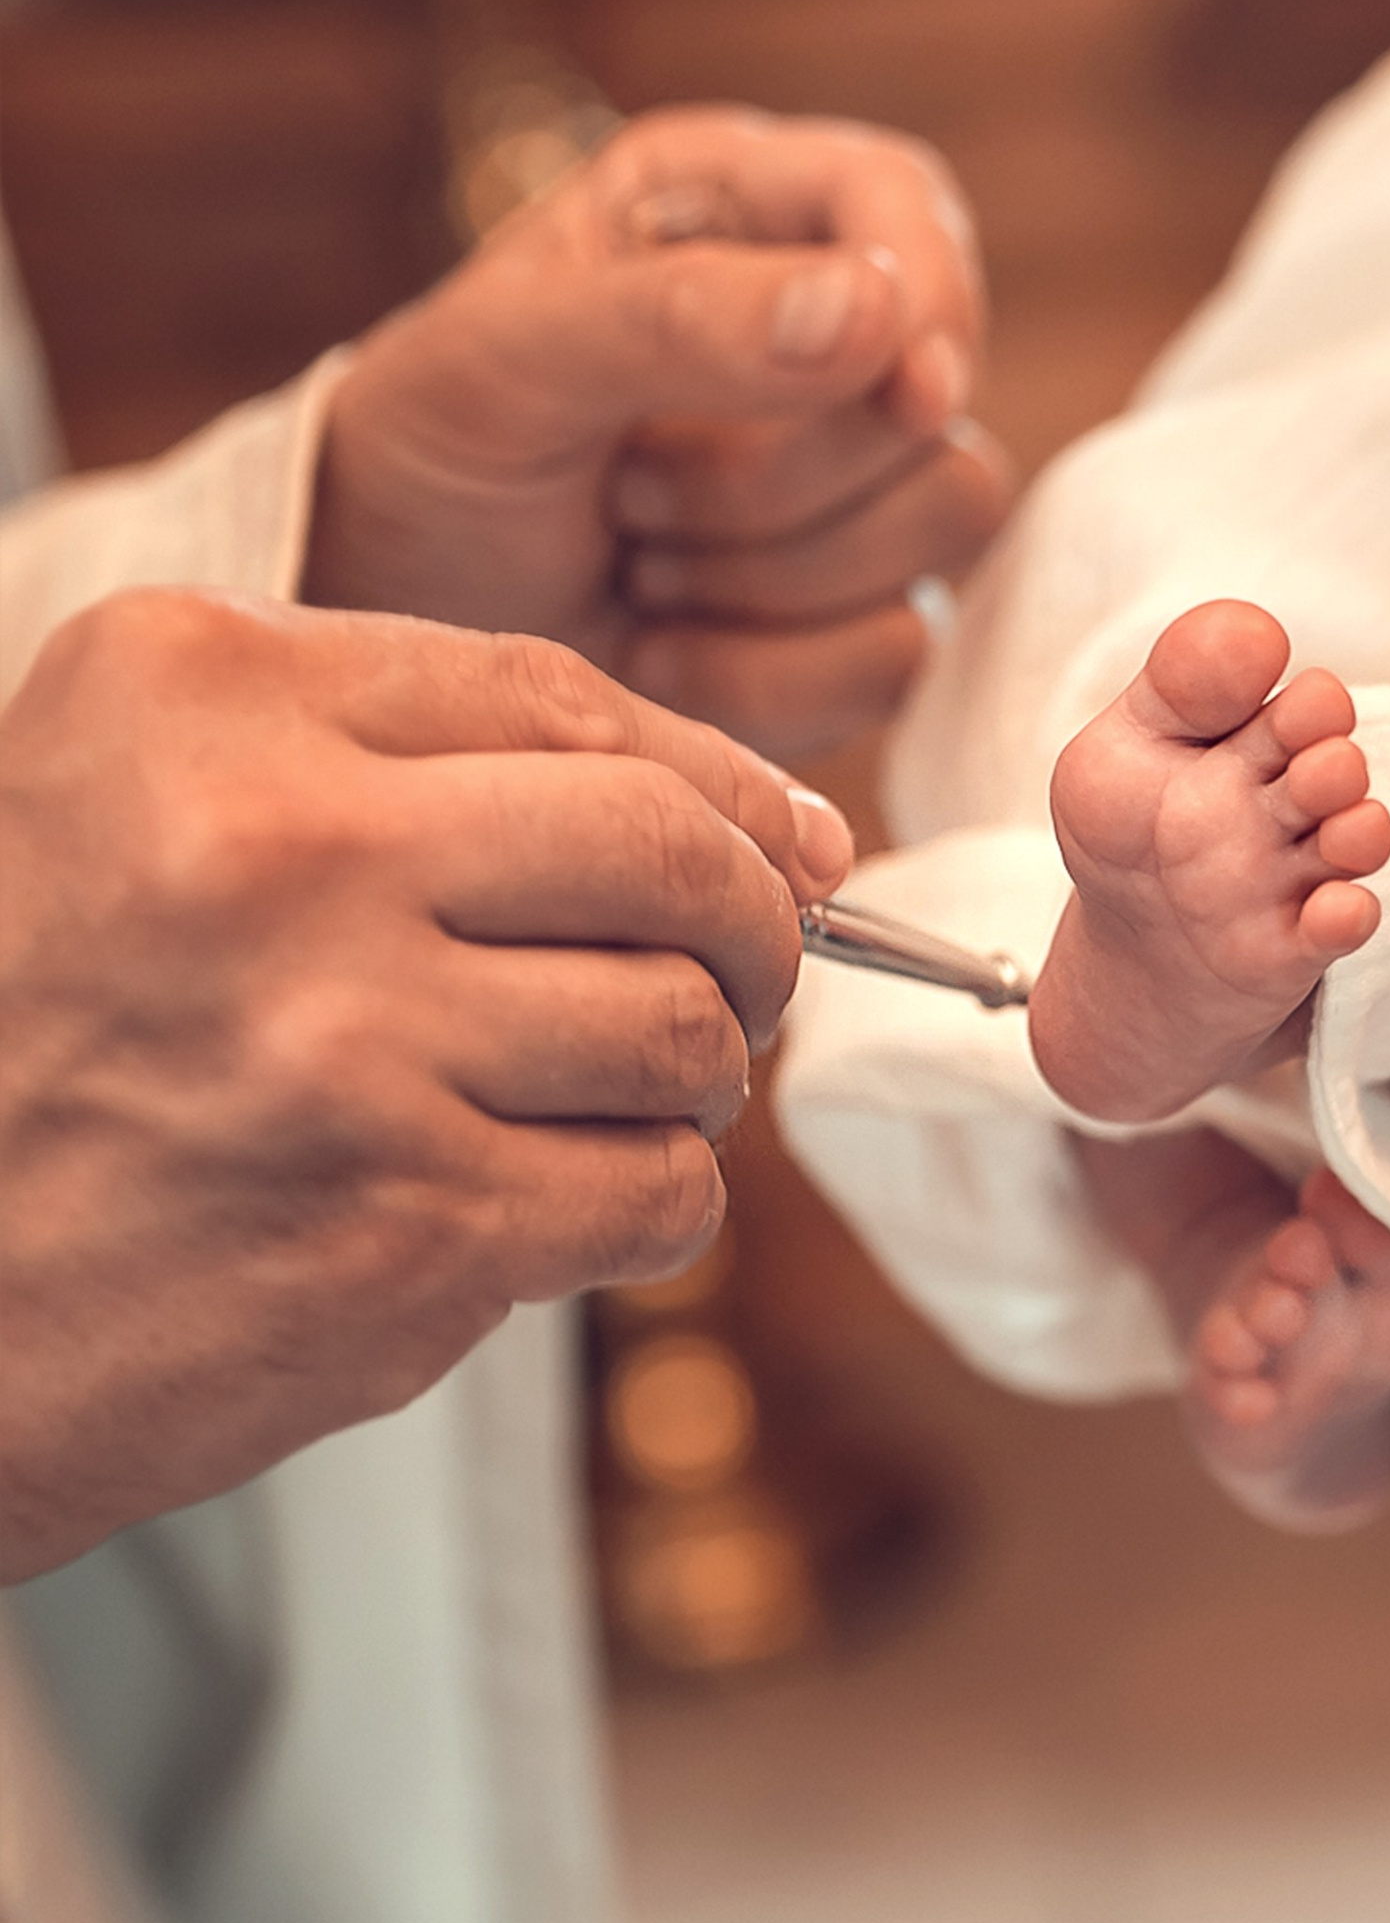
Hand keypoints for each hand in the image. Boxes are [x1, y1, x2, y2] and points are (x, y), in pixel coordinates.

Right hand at [0, 587, 853, 1582]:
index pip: (558, 695)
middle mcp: (276, 846)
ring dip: (692, 1074)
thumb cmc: (38, 1040)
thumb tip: (768, 816)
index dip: (711, 776)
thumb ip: (403, 755)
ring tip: (615, 1094)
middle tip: (739, 971)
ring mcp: (346, 1045)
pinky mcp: (408, 1227)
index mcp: (196, 696)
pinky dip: (649, 1202)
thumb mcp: (142, 797)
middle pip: (663, 848)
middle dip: (750, 919)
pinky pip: (654, 1192)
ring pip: (680, 1027)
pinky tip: (558, 1199)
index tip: (783, 840)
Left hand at [311, 106, 1014, 763]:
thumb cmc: (430, 459)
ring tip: (636, 559)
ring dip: (767, 574)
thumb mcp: (506, 362)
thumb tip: (877, 314)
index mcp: (737, 214)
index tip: (899, 390)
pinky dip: (769, 673)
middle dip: (772, 480)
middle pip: (932, 408)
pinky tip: (664, 650)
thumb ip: (680, 318)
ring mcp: (856, 488)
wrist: (396, 623)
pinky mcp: (861, 617)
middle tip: (624, 491)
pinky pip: (898, 652)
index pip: (905, 212)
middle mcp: (820, 339)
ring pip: (939, 529)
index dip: (929, 299)